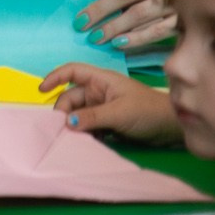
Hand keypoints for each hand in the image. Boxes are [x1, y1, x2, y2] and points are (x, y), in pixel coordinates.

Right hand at [42, 64, 181, 142]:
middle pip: (71, 98)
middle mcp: (99, 92)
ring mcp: (102, 107)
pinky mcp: (107, 123)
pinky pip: (87, 126)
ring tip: (73, 139)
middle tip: (61, 131)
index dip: (55, 77)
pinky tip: (86, 143)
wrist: (173, 128)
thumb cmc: (149, 111)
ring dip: (74, 126)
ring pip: (78, 115)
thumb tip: (67, 123)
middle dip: (64, 113)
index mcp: (102, 80)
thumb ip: (92, 117)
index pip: (73, 71)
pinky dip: (84, 134)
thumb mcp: (119, 113)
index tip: (41, 91)